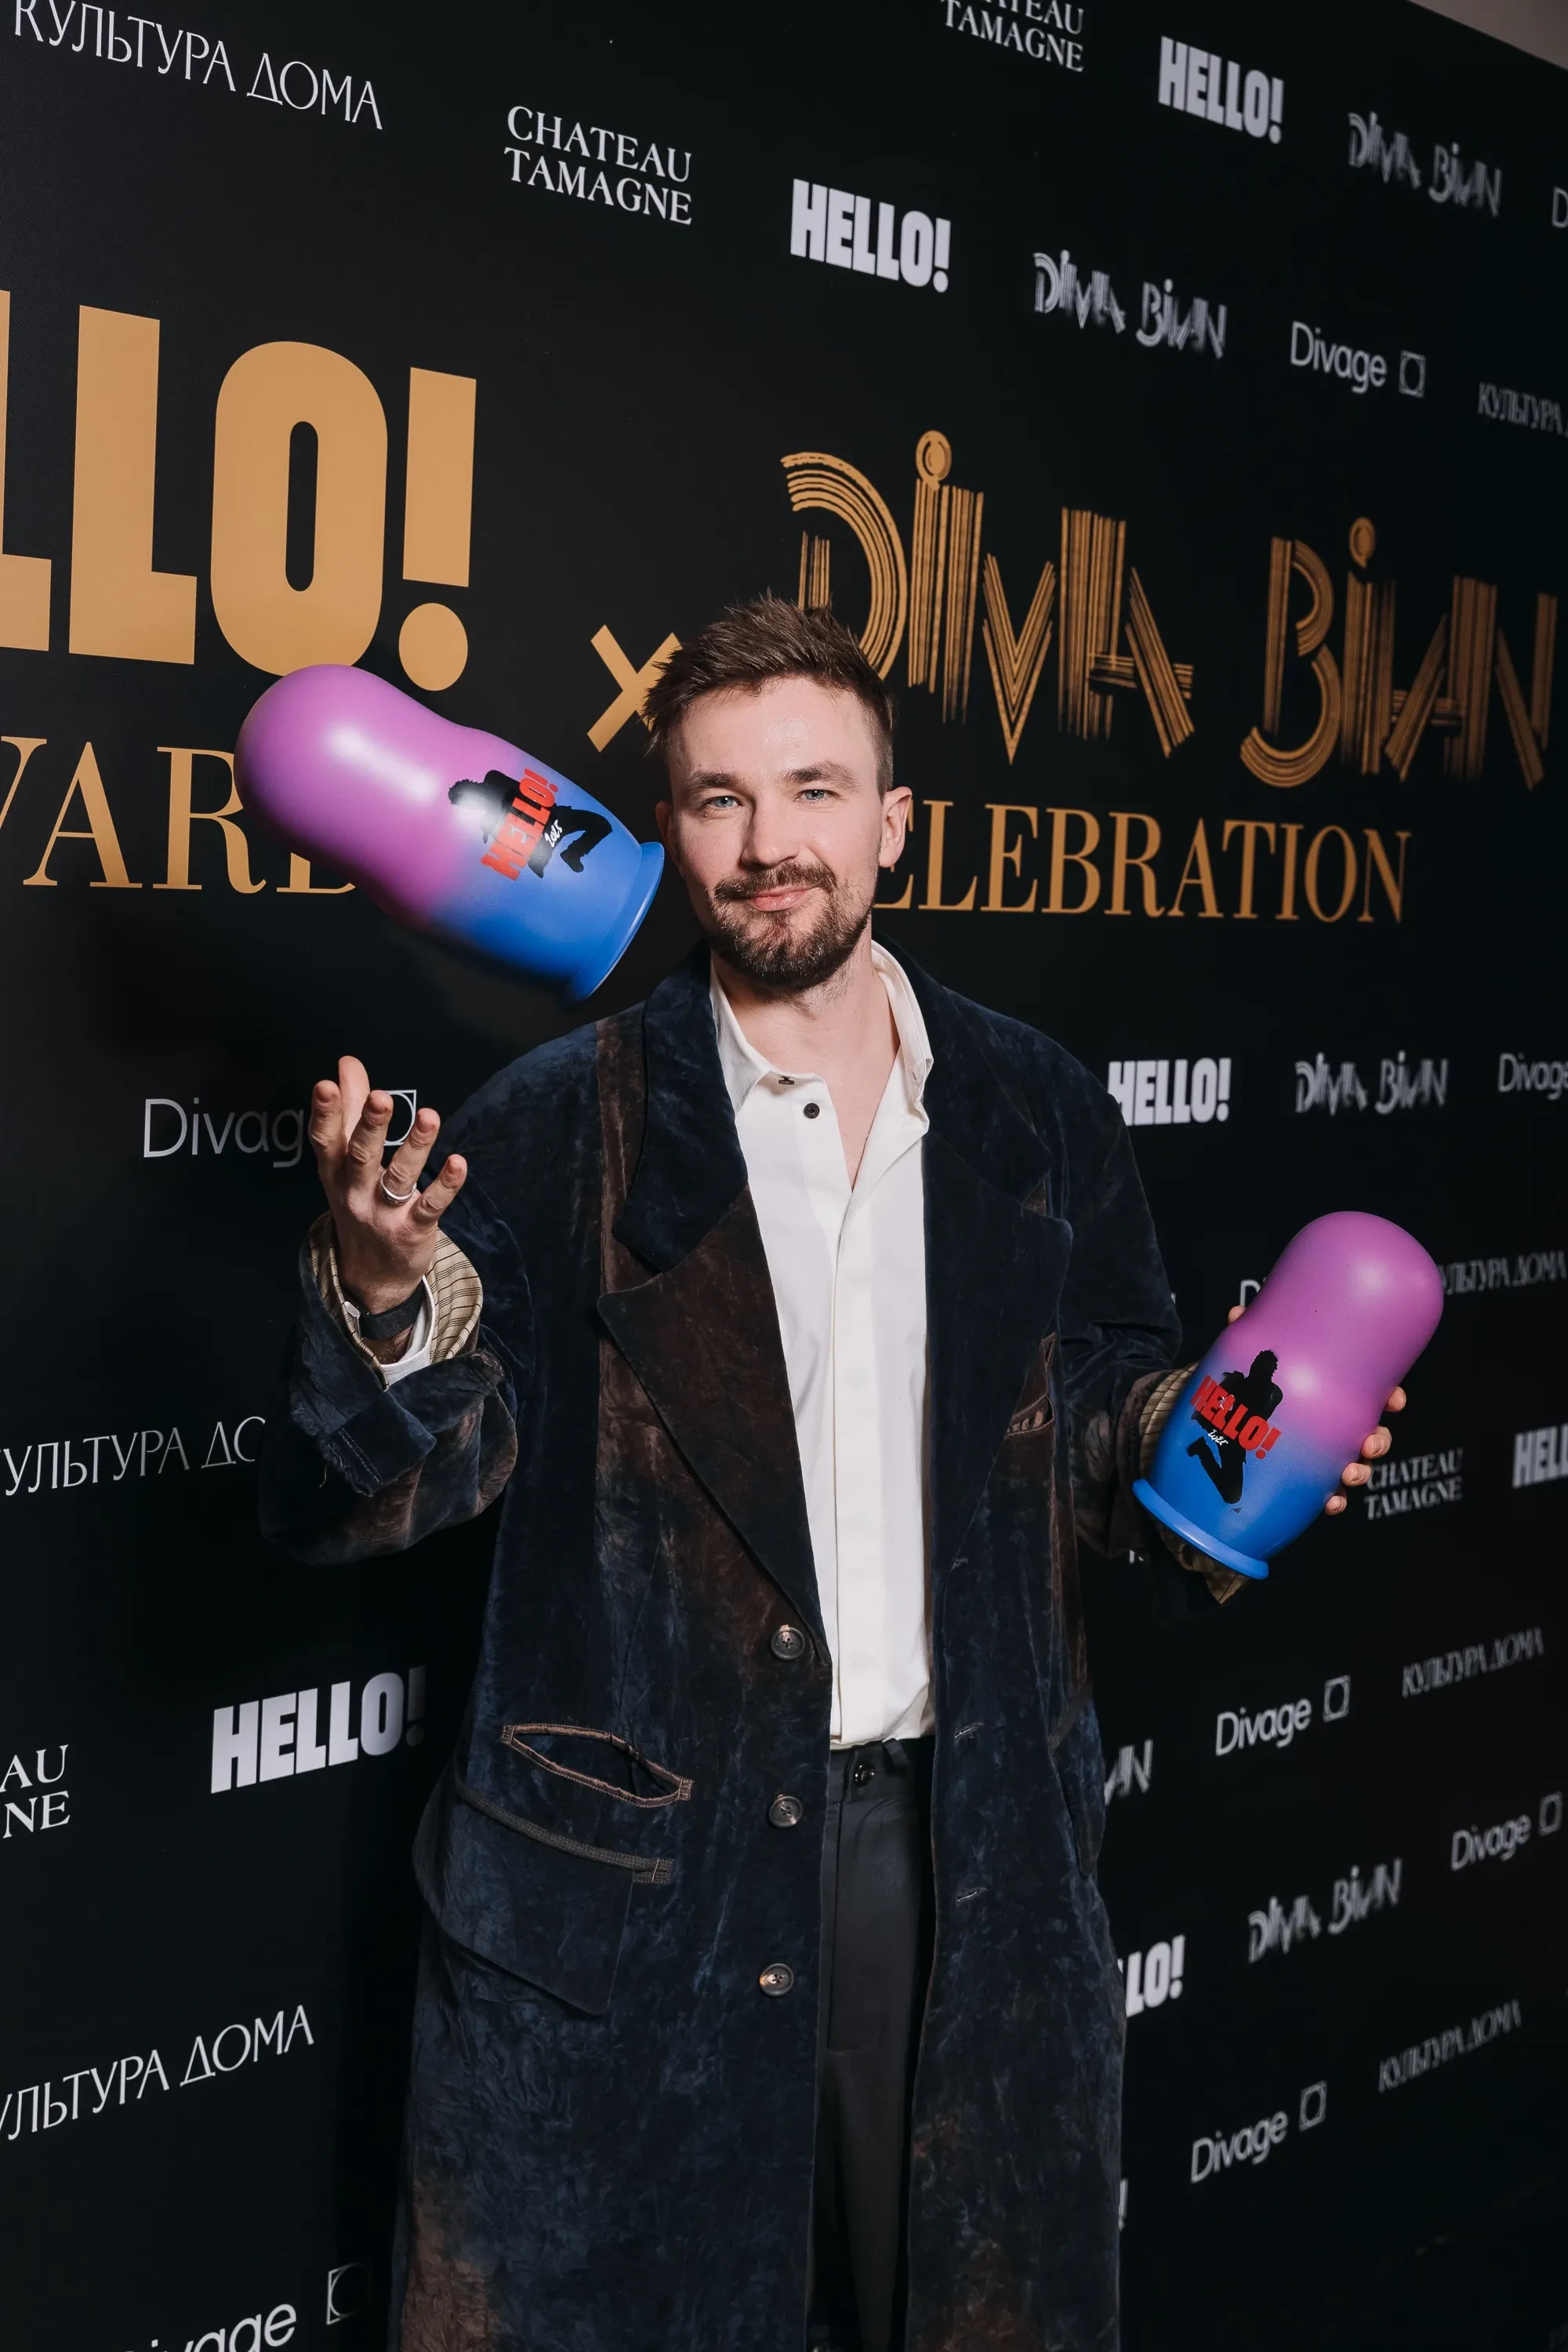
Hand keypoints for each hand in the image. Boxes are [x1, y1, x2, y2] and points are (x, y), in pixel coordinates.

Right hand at [309, 1055, 466, 1315]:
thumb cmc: (358, 1201)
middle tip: (380, 1098)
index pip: (326, 1139)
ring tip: (429, 1116)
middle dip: (370, 1126)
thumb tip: (347, 1064)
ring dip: (416, 1146)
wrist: (369, 1275)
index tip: (326, 1085)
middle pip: (361, 1156)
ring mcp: (384, 1212)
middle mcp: (355, 1191)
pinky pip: (430, 1205)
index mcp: (335, 1171)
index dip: (325, 1113)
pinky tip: (459, 1164)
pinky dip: (445, 1185)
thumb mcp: (345, 1162)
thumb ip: (349, 1110)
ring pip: (399, 1177)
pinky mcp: (413, 1228)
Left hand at [1224, 1304, 1405, 1517]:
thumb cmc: (1248, 1379)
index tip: (1395, 1401)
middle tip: (1368, 1443)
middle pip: (1372, 1433)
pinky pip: (1325, 1492)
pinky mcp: (1303, 1477)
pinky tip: (1330, 1502)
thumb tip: (1238, 1312)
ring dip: (1359, 1472)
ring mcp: (1322, 1452)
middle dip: (1378, 1440)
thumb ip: (1248, 1334)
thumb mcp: (1250, 1353)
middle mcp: (1335, 1423)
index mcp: (1333, 1392)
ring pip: (1354, 1465)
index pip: (1373, 1393)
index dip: (1391, 1397)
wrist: (1220, 1413)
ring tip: (1349, 1474)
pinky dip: (1333, 1499)